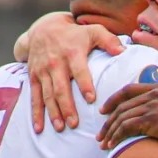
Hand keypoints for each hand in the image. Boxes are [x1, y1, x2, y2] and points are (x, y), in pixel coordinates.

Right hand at [16, 11, 123, 133]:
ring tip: (60, 128)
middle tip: (74, 123)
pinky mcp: (34, 77)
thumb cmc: (74, 33)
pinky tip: (39, 128)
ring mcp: (43, 71)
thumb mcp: (92, 30)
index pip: (79, 70)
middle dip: (67, 106)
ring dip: (53, 112)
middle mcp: (56, 63)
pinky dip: (36, 113)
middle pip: (61, 88)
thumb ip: (108, 40)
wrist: (43, 29)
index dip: (84, 84)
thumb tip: (124, 51)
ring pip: (48, 95)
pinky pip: (34, 97)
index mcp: (72, 53)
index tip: (91, 99)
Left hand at [98, 71, 157, 152]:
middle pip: (122, 106)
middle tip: (101, 132)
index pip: (130, 90)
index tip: (105, 110)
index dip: (114, 100)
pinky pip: (126, 128)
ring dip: (110, 131)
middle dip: (108, 120)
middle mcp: (153, 95)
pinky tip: (112, 146)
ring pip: (122, 118)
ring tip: (103, 143)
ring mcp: (151, 108)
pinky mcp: (151, 122)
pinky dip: (116, 137)